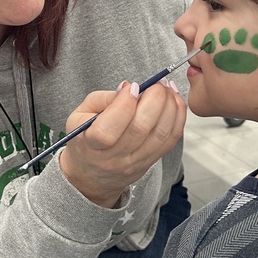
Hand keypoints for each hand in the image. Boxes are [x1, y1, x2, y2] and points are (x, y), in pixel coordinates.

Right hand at [59, 80, 185, 207]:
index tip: (132, 87)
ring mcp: (135, 162)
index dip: (124, 104)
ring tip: (168, 88)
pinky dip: (178, 117)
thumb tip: (127, 87)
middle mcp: (114, 158)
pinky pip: (171, 139)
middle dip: (154, 99)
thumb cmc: (86, 138)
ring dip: (170, 106)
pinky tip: (175, 101)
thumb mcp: (80, 116)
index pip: (107, 130)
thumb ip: (103, 99)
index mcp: (90, 145)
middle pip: (141, 128)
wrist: (93, 174)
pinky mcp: (151, 161)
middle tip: (157, 83)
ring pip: (161, 133)